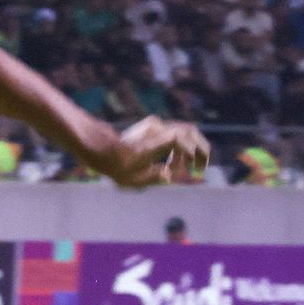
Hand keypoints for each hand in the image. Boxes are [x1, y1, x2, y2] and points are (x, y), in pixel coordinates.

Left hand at [84, 116, 210, 187]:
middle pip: (190, 132)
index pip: (181, 137)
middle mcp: (157, 128)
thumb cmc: (117, 167)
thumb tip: (169, 176)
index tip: (187, 170)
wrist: (102, 151)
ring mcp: (157, 125)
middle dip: (201, 150)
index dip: (191, 152)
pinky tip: (173, 165)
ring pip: (186, 133)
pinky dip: (182, 148)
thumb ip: (153, 177)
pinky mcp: (156, 127)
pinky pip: (178, 135)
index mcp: (153, 140)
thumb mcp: (133, 179)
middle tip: (200, 170)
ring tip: (186, 170)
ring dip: (191, 150)